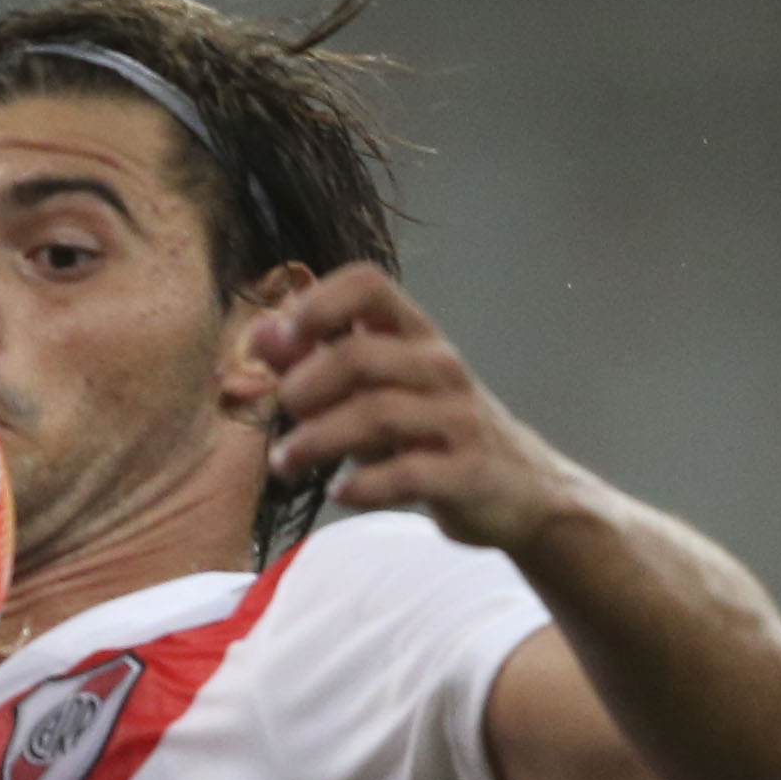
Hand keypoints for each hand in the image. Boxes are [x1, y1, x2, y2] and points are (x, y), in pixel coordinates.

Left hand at [251, 267, 589, 554]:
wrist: (520, 489)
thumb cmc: (430, 433)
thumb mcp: (375, 392)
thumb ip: (318, 362)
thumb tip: (260, 331)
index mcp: (414, 336)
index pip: (369, 285)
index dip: (318, 302)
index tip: (284, 338)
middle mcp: (439, 367)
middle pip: (358, 357)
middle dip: (303, 388)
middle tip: (281, 416)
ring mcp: (458, 418)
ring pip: (377, 414)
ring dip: (315, 441)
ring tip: (284, 463)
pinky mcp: (468, 471)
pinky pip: (407, 473)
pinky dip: (362, 486)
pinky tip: (339, 494)